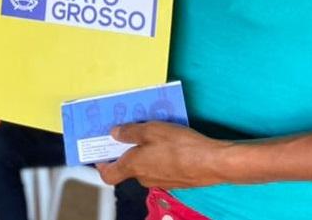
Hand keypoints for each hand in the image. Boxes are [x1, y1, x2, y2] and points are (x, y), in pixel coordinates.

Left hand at [96, 122, 232, 188]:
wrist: (211, 162)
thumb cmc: (180, 146)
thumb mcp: (151, 130)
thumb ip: (130, 132)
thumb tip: (114, 133)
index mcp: (134, 167)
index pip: (108, 175)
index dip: (101, 164)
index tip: (100, 151)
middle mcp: (144, 177)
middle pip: (128, 167)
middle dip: (127, 150)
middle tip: (129, 130)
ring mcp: (161, 180)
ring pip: (146, 165)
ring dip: (145, 151)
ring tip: (152, 131)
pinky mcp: (176, 179)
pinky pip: (161, 166)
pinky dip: (160, 155)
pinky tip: (170, 141)